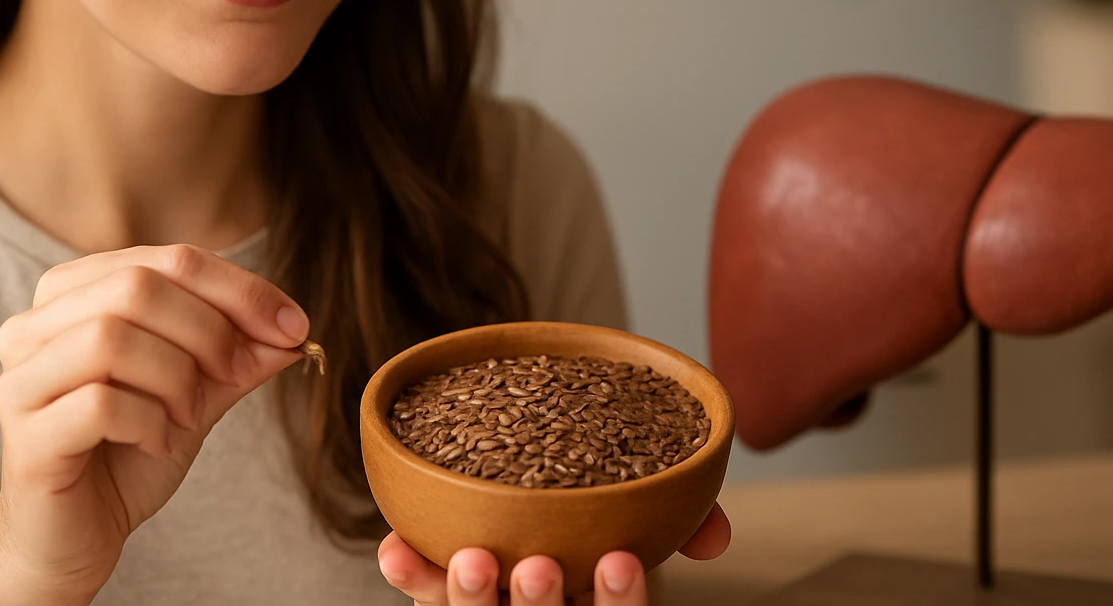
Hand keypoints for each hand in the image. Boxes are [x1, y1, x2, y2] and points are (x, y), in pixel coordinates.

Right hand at [0, 244, 309, 604]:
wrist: (76, 538)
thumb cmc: (130, 453)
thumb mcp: (199, 393)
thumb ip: (239, 357)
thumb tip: (293, 330)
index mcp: (76, 294)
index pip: (170, 259)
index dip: (242, 290)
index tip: (293, 327)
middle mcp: (34, 325)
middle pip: (137, 286)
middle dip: (209, 330)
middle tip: (234, 375)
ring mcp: (21, 380)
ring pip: (110, 337)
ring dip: (174, 376)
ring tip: (189, 414)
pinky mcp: (24, 437)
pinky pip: (98, 404)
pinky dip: (148, 422)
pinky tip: (157, 443)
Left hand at [377, 502, 730, 604]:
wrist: (538, 517)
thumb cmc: (600, 520)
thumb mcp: (647, 523)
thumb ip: (684, 523)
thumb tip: (715, 535)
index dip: (618, 605)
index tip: (620, 561)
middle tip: (538, 566)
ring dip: (470, 599)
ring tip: (472, 558)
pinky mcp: (444, 598)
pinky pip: (422, 599)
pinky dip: (410, 575)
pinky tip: (397, 549)